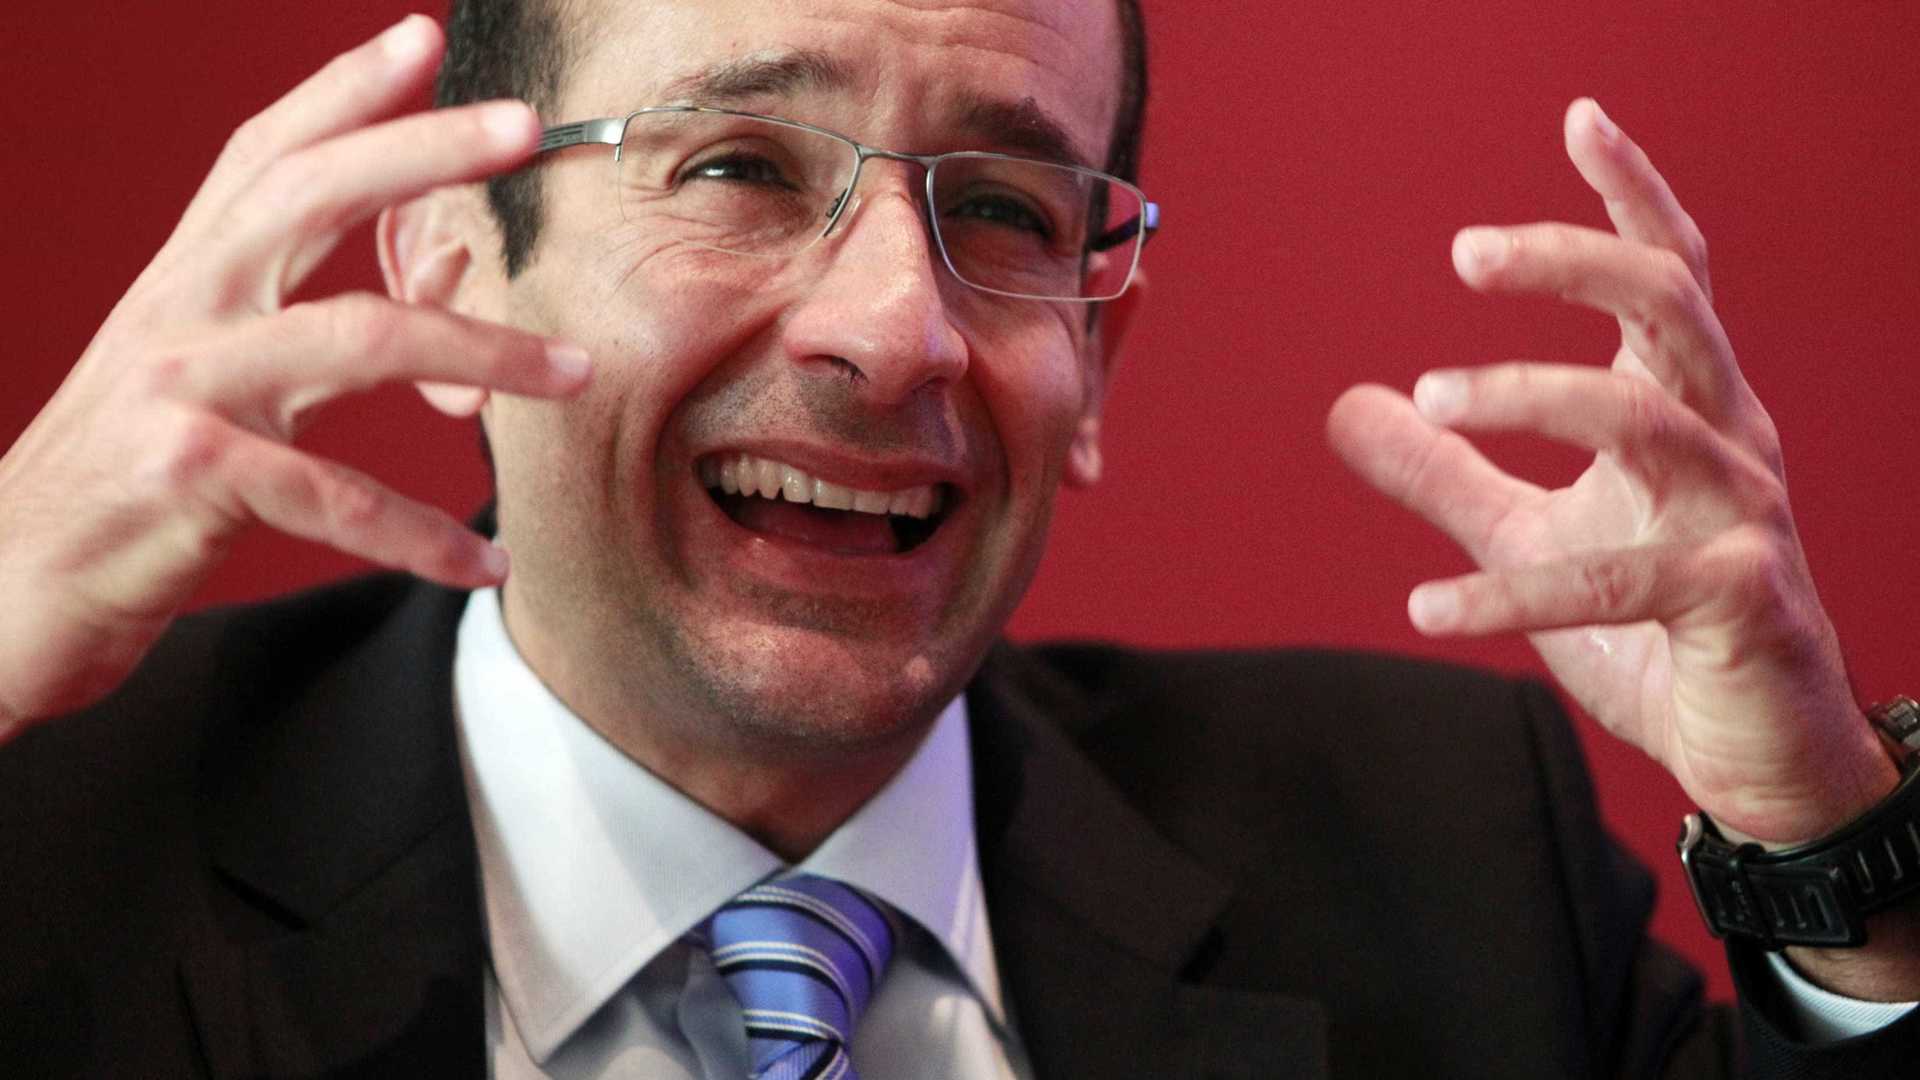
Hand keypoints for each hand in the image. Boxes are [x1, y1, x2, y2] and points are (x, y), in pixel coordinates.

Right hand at [0, 16, 588, 733]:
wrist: (4, 597)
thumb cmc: (124, 491)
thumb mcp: (195, 387)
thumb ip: (288, 331)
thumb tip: (431, 290)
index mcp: (184, 281)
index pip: (263, 155)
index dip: (342, 90)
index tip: (421, 39)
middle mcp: (179, 313)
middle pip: (310, 195)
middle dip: (423, 150)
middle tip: (525, 125)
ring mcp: (178, 387)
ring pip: (360, 337)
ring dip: (489, 352)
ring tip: (579, 372)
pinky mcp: (187, 475)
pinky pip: (337, 498)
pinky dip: (422, 535)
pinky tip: (483, 560)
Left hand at [1327, 99, 1896, 848]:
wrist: (1755, 751)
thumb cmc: (1656, 628)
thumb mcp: (1530, 534)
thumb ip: (1446, 471)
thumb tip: (1350, 403)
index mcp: (1687, 409)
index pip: (1669, 276)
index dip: (1629, 193)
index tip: (1578, 116)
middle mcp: (1728, 440)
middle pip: (1666, 306)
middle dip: (1571, 261)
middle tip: (1464, 251)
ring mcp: (1742, 516)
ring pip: (1641, 419)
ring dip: (1526, 396)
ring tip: (1429, 395)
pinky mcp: (1737, 602)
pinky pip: (1612, 580)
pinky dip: (1510, 595)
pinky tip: (1425, 609)